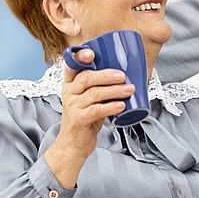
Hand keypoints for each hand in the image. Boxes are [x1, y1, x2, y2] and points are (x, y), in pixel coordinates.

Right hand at [44, 49, 134, 187]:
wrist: (74, 144)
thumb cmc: (86, 118)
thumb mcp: (90, 99)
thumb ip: (101, 86)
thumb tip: (129, 74)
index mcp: (71, 83)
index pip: (71, 66)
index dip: (80, 57)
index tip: (91, 53)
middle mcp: (69, 92)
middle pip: (86, 78)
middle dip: (106, 75)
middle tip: (123, 76)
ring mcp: (72, 106)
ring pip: (94, 94)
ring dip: (114, 91)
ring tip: (129, 90)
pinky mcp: (78, 120)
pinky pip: (96, 110)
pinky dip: (110, 107)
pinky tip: (121, 106)